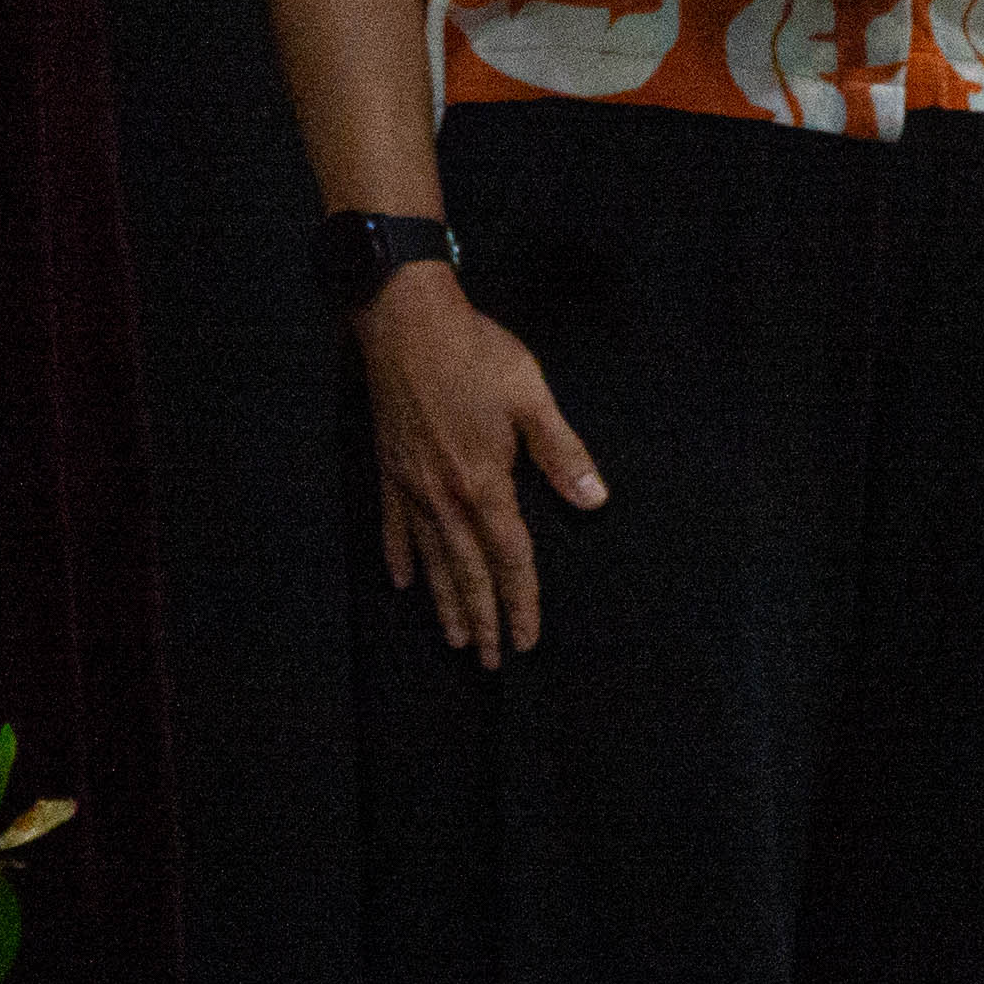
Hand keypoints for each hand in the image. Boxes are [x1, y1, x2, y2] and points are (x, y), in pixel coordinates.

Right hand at [355, 267, 604, 664]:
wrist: (404, 321)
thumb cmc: (474, 353)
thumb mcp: (530, 396)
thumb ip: (560, 451)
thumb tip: (594, 499)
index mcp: (486, 483)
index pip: (510, 559)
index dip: (521, 603)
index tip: (528, 639)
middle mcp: (446, 497)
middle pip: (469, 572)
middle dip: (484, 620)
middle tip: (492, 662)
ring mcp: (412, 487)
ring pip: (432, 561)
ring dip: (445, 603)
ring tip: (456, 639)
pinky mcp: (390, 470)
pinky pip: (393, 527)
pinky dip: (400, 557)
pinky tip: (403, 583)